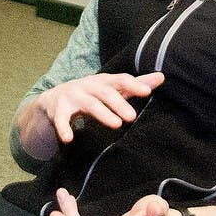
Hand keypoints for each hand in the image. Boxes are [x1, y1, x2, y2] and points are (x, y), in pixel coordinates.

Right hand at [47, 71, 164, 142]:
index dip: (133, 84)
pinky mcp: (58, 110)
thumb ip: (135, 84)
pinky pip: (61, 119)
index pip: (120, 80)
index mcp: (104, 81)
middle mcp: (89, 86)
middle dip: (118, 103)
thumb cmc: (91, 93)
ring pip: (89, 104)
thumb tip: (161, 76)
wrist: (54, 98)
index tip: (147, 92)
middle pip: (105, 93)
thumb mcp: (112, 88)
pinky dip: (63, 128)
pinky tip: (68, 138)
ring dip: (102, 113)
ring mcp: (73, 97)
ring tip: (116, 125)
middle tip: (132, 116)